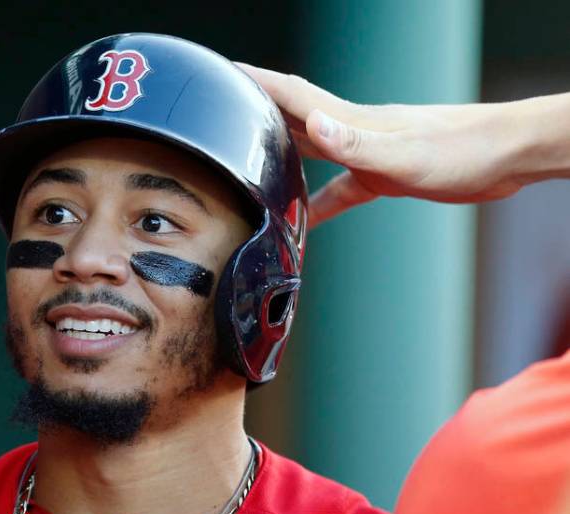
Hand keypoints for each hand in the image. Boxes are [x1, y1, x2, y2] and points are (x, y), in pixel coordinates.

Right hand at [237, 63, 527, 225]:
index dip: (253, 83)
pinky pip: (339, 190)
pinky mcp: (382, 175)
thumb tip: (315, 127)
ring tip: (247, 167)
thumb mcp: (404, 153)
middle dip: (254, 114)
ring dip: (278, 156)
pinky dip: (317, 204)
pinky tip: (304, 222)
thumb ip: (357, 143)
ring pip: (310, 153)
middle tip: (221, 117)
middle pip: (290, 120)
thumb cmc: (461, 151)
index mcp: (349, 121)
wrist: (506, 157)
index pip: (290, 95)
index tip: (221, 77)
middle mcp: (351, 131)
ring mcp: (366, 152)